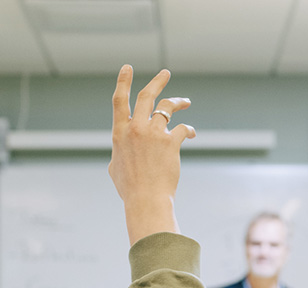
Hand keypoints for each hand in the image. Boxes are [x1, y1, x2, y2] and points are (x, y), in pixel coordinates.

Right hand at [108, 66, 195, 244]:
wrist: (145, 200)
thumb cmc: (129, 188)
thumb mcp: (115, 167)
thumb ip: (119, 152)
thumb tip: (121, 151)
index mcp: (119, 133)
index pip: (119, 101)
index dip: (123, 82)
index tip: (127, 68)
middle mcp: (136, 129)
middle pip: (147, 96)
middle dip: (158, 82)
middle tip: (166, 74)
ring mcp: (153, 134)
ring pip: (167, 108)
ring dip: (178, 102)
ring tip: (186, 101)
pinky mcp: (171, 142)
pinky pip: (183, 129)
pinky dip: (189, 130)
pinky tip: (192, 134)